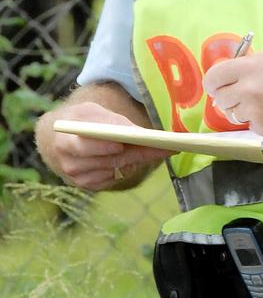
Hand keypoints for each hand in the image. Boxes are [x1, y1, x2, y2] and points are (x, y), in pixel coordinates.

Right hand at [36, 102, 173, 190]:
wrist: (61, 138)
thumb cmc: (82, 121)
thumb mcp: (92, 112)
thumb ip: (111, 121)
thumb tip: (138, 134)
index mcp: (64, 139)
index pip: (85, 145)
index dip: (106, 146)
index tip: (129, 142)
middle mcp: (68, 161)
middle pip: (109, 160)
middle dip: (137, 153)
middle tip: (165, 147)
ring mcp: (77, 176)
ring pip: (115, 169)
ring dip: (136, 160)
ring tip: (158, 149)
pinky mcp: (88, 185)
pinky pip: (114, 178)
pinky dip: (127, 168)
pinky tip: (135, 158)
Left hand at [203, 50, 262, 143]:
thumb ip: (250, 63)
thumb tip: (230, 71)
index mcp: (250, 68)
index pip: (212, 78)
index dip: (214, 83)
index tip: (220, 86)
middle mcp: (249, 91)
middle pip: (220, 100)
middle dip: (229, 98)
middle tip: (246, 96)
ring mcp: (257, 114)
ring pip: (235, 116)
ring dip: (244, 112)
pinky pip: (252, 127)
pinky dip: (261, 123)